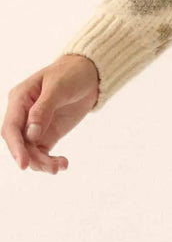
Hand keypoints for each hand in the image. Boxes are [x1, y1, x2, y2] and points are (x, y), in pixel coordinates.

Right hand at [2, 54, 99, 172]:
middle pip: (19, 143)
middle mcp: (23, 114)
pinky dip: (50, 161)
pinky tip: (63, 164)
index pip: (11, 127)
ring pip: (30, 152)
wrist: (90, 73)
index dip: (16, 147)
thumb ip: (43, 108)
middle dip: (32, 158)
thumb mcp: (59, 86)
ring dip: (42, 163)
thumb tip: (31, 134)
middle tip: (51, 168)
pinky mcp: (47, 134)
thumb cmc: (71, 73)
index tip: (24, 164)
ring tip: (60, 166)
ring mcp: (35, 126)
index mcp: (20, 98)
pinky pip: (43, 152)